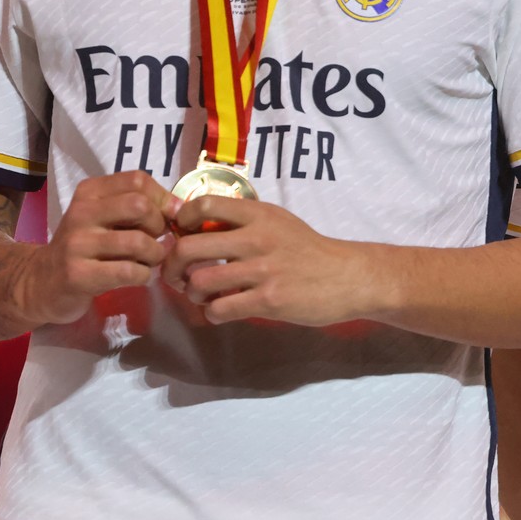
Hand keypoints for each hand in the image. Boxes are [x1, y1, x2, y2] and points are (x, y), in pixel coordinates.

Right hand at [15, 171, 171, 325]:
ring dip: (155, 255)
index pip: (137, 180)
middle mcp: (80, 213)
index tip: (167, 216)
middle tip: (155, 240)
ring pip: (138, 242)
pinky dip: (144, 275)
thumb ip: (139, 206)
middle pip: (139, 206)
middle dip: (159, 225)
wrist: (39, 283)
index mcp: (89, 193)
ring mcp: (77, 245)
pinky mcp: (78, 275)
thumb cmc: (85, 246)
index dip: (162, 198)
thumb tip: (181, 207)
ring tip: (149, 261)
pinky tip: (138, 276)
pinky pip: (129, 271)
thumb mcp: (104, 217)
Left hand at [161, 194, 379, 326]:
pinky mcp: (269, 300)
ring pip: (199, 283)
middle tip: (178, 276)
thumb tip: (197, 226)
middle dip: (172, 267)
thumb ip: (244, 222)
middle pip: (188, 248)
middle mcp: (258, 238)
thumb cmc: (309, 250)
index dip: (182, 222)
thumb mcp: (279, 223)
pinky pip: (219, 310)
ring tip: (202, 296)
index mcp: (259, 215)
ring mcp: (263, 271)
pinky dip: (212, 314)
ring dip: (192, 294)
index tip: (183, 237)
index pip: (203, 205)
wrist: (348, 277)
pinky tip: (222, 311)